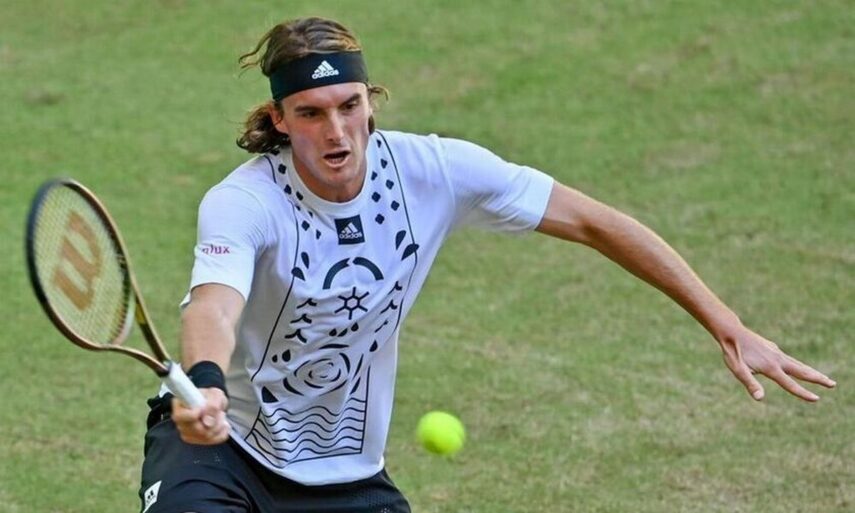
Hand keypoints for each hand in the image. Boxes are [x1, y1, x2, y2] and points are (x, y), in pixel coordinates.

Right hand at [171, 387, 230, 443]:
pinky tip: (223, 425)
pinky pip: (213, 440)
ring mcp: (187, 433)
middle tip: (220, 412)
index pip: (179, 416)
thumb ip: (212, 404)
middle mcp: (180, 422)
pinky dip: (222, 433)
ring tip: (220, 416)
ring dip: (219, 425)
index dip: (192, 415)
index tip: (202, 409)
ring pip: (205, 436)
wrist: (212, 404)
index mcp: (180, 406)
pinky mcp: (196, 440)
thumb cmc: (209, 397)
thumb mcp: (214, 394)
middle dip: (213, 420)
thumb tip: (208, 422)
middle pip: (196, 430)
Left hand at [719, 325, 835, 401]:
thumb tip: (760, 398)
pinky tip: (798, 367)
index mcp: (771, 367)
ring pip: (798, 364)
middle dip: (818, 379)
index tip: (817, 399)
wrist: (731, 332)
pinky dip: (800, 365)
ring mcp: (776, 352)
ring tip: (823, 378)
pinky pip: (790, 359)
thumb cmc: (733, 352)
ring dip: (812, 372)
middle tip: (833, 385)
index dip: (803, 393)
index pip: (790, 384)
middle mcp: (777, 359)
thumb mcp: (738, 370)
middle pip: (802, 371)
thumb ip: (750, 384)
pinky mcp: (773, 348)